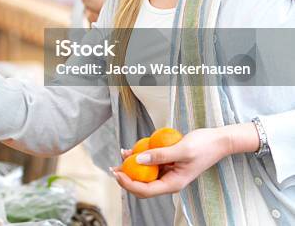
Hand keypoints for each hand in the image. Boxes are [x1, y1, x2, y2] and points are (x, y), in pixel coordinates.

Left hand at [111, 128, 231, 197]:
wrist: (218, 141)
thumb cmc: (203, 146)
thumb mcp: (181, 149)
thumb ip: (160, 155)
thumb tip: (138, 160)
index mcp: (174, 183)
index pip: (146, 190)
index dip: (129, 184)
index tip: (117, 173)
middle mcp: (170, 181)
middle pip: (143, 186)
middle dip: (127, 178)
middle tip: (113, 166)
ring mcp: (169, 172)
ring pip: (146, 174)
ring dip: (132, 166)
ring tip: (122, 154)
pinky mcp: (169, 163)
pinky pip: (151, 164)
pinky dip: (141, 157)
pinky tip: (133, 149)